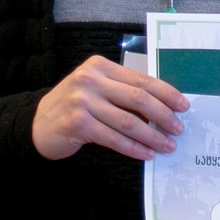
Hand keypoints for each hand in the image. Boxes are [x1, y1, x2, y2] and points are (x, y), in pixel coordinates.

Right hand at [32, 55, 188, 161]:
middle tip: (178, 128)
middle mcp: (90, 80)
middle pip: (138, 98)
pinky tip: (146, 153)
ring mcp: (82, 101)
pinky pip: (114, 138)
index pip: (141, 80)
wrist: (37, 125)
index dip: (166, 93)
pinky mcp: (78, 124)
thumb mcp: (95, 89)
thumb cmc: (73, 107)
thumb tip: (162, 108)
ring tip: (167, 145)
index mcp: (100, 66)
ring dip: (152, 136)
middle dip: (163, 115)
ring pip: (128, 121)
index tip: (183, 105)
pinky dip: (134, 148)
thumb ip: (121, 91)